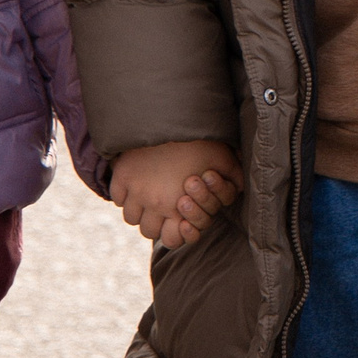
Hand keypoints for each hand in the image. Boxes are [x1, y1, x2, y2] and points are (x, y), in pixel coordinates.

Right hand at [111, 140, 240, 248]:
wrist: (172, 118)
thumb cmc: (201, 140)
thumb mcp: (224, 159)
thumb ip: (233, 178)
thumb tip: (240, 187)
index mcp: (179, 206)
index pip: (171, 240)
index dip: (174, 235)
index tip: (175, 223)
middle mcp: (155, 204)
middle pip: (147, 231)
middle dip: (155, 223)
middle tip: (161, 210)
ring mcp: (136, 191)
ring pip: (131, 217)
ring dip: (139, 210)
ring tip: (147, 198)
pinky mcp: (123, 176)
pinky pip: (117, 197)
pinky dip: (124, 195)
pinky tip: (135, 186)